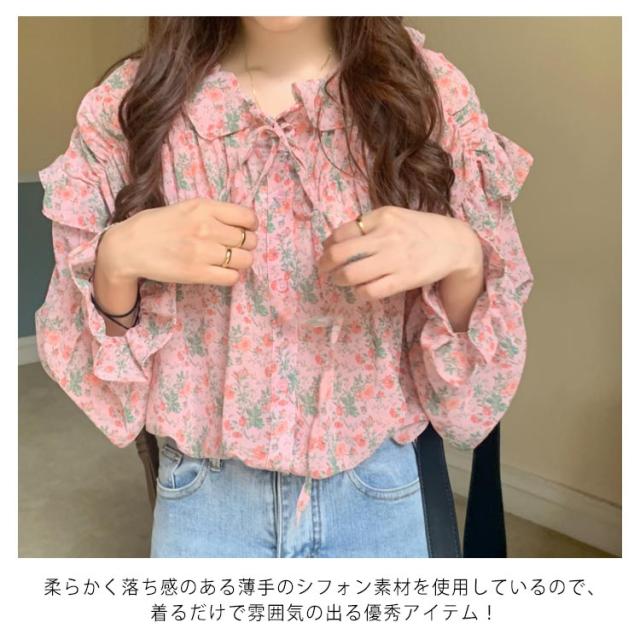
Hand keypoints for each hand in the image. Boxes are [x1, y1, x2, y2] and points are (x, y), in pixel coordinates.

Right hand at [98, 197, 259, 286]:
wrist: (128, 247)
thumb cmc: (156, 226)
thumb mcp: (186, 208)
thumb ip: (212, 213)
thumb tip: (241, 224)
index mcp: (204, 207)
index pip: (247, 217)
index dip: (251, 227)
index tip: (244, 231)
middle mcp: (206, 227)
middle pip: (249, 241)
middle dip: (246, 246)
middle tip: (234, 249)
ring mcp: (202, 251)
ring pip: (244, 260)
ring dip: (240, 262)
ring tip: (227, 261)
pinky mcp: (197, 273)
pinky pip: (231, 277)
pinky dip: (230, 276)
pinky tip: (219, 272)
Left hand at [317, 205, 482, 300]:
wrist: (455, 243)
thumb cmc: (420, 230)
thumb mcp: (394, 217)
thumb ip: (368, 226)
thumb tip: (333, 241)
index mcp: (381, 216)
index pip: (341, 232)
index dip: (328, 246)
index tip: (327, 252)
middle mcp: (386, 236)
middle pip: (340, 253)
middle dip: (325, 265)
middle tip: (325, 270)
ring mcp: (395, 258)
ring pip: (351, 274)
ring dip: (340, 280)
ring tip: (341, 281)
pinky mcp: (403, 279)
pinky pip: (370, 291)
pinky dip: (359, 293)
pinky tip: (361, 291)